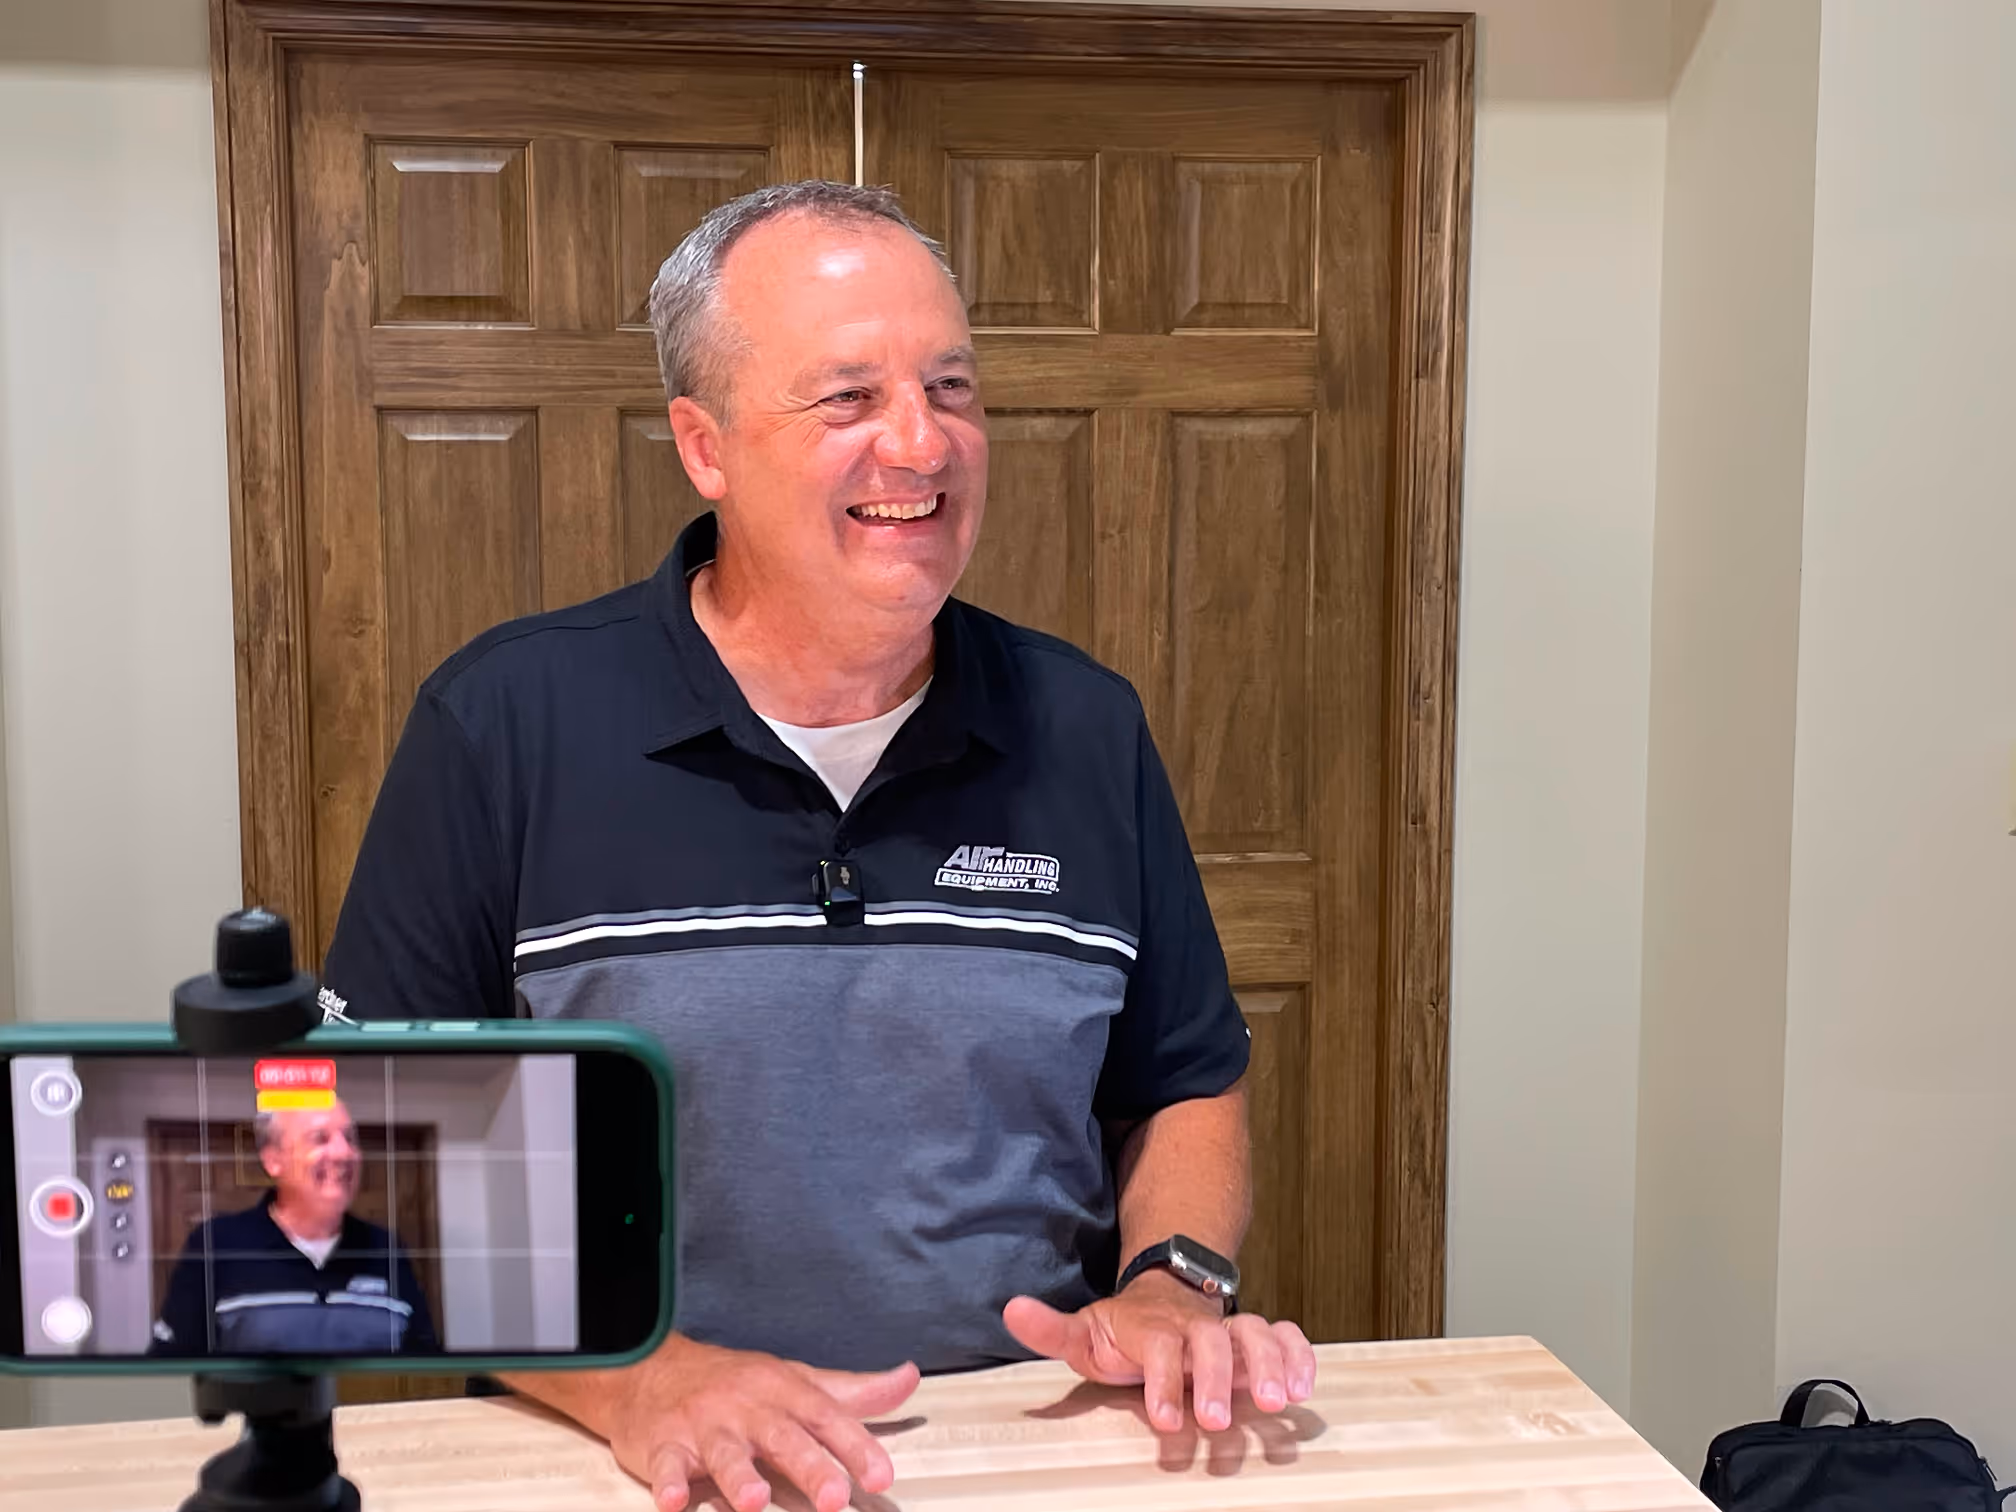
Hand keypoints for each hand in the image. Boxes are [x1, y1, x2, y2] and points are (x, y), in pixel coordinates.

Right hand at [603, 1335, 919, 1511]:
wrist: (655, 1368)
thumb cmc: (737, 1382)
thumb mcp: (799, 1381)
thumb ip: (854, 1392)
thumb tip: (907, 1380)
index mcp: (785, 1392)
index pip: (828, 1418)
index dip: (857, 1446)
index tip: (881, 1475)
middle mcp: (748, 1408)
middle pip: (783, 1437)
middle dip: (809, 1467)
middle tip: (833, 1498)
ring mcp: (705, 1426)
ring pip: (724, 1453)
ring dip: (739, 1478)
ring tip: (754, 1502)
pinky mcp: (663, 1445)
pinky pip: (665, 1466)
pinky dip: (668, 1483)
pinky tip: (673, 1501)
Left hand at [1003, 1273, 1315, 1433]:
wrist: (1163, 1297)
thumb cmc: (1123, 1331)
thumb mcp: (1084, 1331)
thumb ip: (1051, 1329)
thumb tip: (1011, 1309)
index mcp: (1151, 1328)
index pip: (1159, 1348)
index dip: (1163, 1382)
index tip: (1165, 1419)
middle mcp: (1193, 1326)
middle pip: (1210, 1343)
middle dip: (1217, 1380)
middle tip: (1216, 1421)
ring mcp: (1227, 1329)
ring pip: (1253, 1334)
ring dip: (1268, 1365)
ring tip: (1278, 1403)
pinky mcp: (1254, 1337)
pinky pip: (1284, 1335)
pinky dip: (1299, 1354)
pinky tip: (1305, 1385)